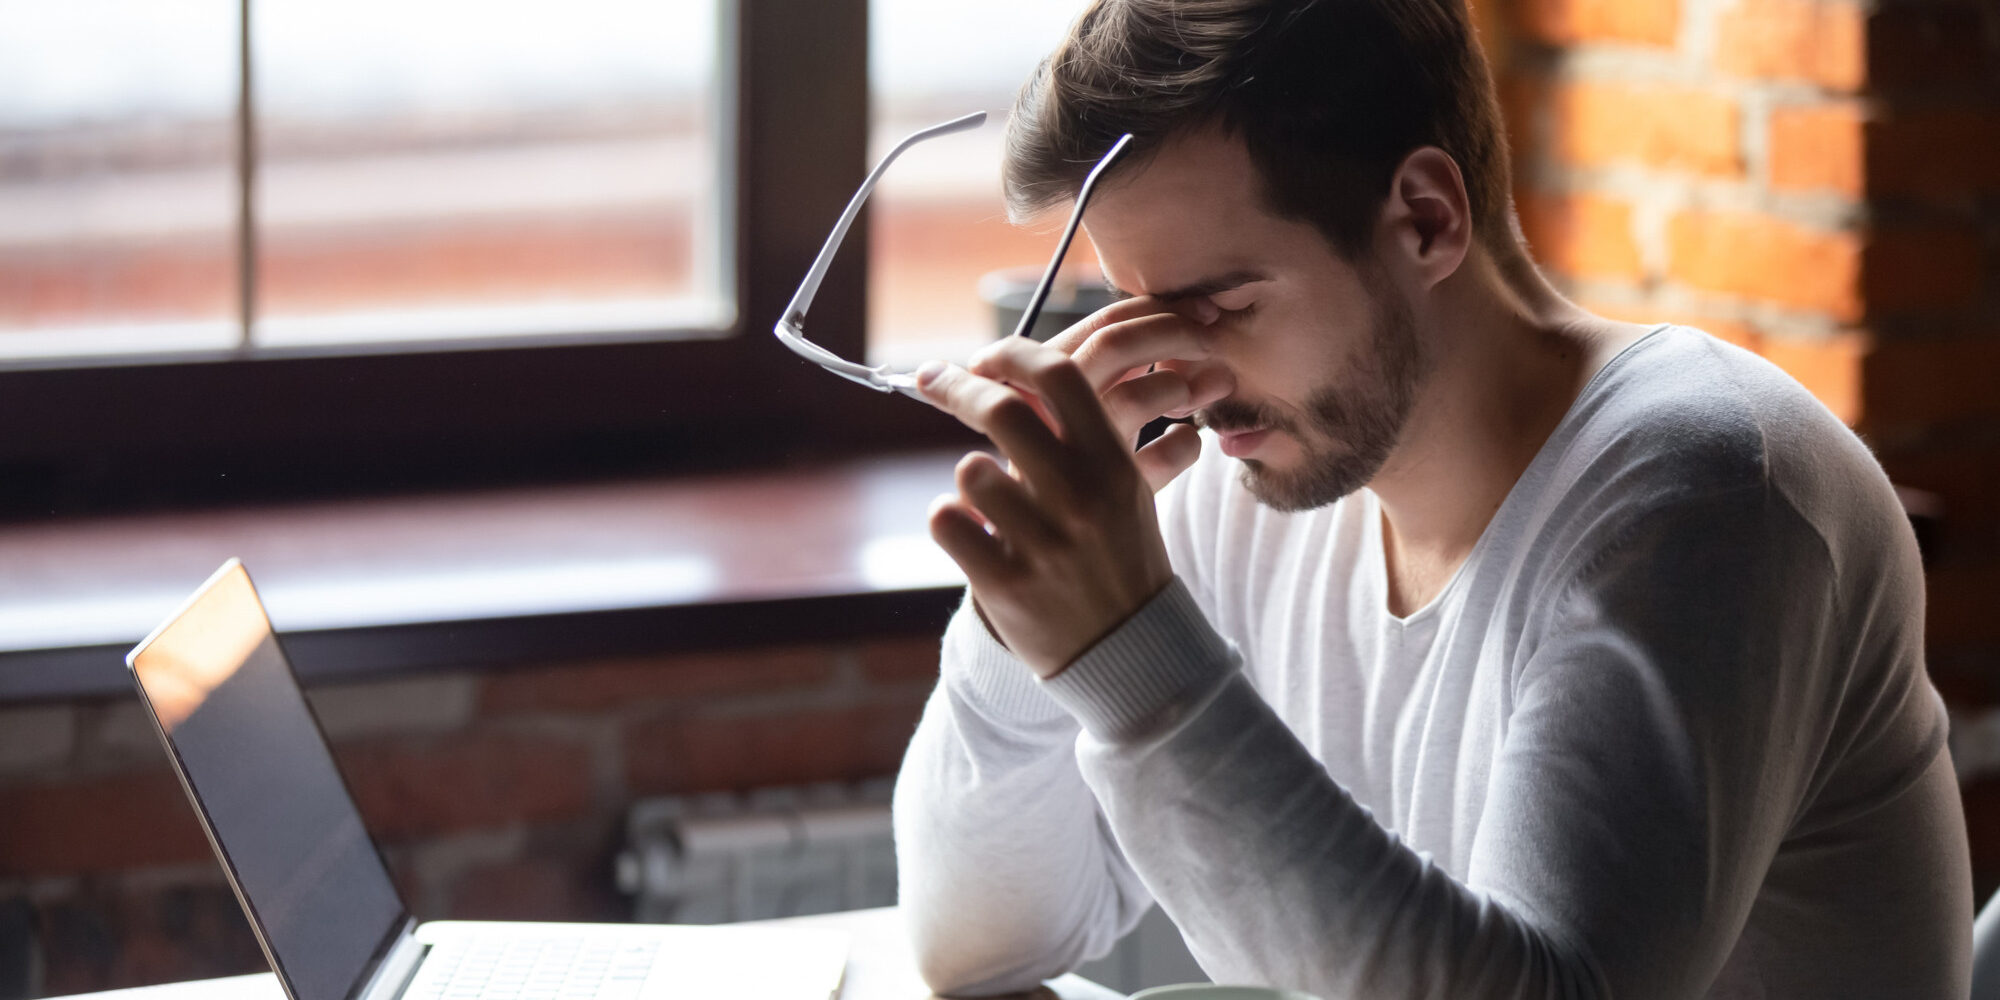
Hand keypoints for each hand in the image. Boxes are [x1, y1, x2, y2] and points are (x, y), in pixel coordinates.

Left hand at [914, 303, 1227, 676]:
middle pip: (1001, 409)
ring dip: (970, 478)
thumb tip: (1024, 373)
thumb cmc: (1121, 557)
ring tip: (991, 504)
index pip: (1059, 376)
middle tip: (933, 381)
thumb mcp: (1123, 489)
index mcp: (1113, 465)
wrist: (1131, 650)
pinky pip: (947, 520)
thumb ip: (1082, 435)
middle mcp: (1079, 497)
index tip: (983, 358)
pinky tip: (972, 533)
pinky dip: (951, 520)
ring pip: (969, 469)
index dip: (1012, 353)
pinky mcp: (1005, 583)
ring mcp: (1042, 542)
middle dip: (958, 388)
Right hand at [1044, 295, 1234, 487]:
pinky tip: (1185, 442)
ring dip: (1179, 385)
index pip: (1102, 325)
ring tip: (1197, 395)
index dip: (1160, 310)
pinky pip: (1163, 458)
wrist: (1053, 542)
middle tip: (1212, 339)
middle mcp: (1046, 410)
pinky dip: (1186, 444)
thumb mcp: (1076, 408)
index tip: (1206, 312)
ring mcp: (1072, 456)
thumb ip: (1118, 368)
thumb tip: (1194, 321)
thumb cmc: (1064, 464)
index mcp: (1036, 381)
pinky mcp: (1107, 501)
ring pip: (1136, 396)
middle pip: (1115, 345)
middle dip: (1175, 332)